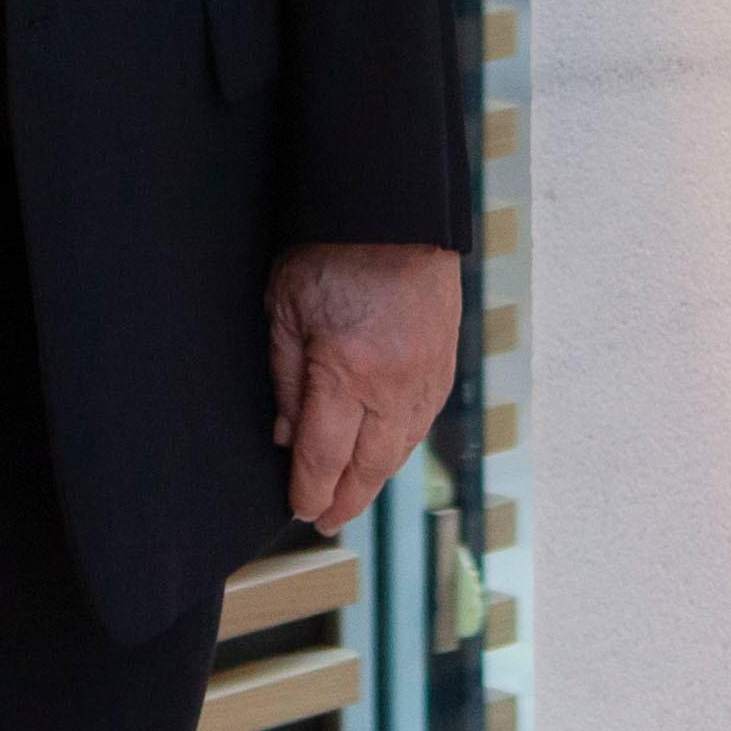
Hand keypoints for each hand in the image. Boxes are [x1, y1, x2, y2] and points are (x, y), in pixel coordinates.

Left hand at [266, 243, 460, 532]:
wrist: (397, 211)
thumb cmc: (331, 252)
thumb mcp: (285, 309)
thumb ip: (286, 379)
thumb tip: (288, 437)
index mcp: (346, 373)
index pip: (324, 458)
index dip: (309, 492)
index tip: (299, 510)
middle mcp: (392, 386)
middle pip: (369, 468)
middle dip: (344, 500)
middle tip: (324, 520)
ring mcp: (425, 378)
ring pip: (400, 450)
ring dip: (375, 478)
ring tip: (352, 495)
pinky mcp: (445, 364)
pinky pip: (422, 422)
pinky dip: (400, 446)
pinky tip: (385, 453)